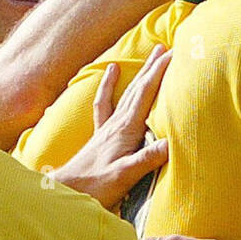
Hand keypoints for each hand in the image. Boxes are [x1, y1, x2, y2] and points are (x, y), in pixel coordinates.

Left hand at [51, 47, 170, 208]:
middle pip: (137, 88)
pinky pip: (104, 103)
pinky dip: (108, 86)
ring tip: (148, 55)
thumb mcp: (125, 175)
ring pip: (125, 93)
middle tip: (166, 47)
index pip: (145, 94)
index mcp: (126, 130)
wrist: (66, 192)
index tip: (173, 54)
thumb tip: (172, 143)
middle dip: (152, 67)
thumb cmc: (96, 186)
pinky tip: (110, 74)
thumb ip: (147, 159)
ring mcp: (107, 128)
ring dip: (138, 73)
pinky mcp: (100, 135)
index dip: (159, 73)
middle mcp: (116, 124)